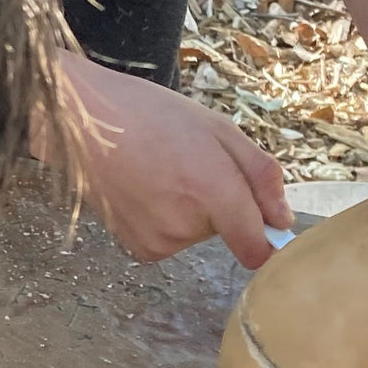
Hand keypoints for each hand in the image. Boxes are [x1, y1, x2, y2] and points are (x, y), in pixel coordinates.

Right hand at [45, 52, 291, 269]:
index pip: (256, 249)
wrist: (84, 125)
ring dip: (190, 212)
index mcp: (212, 189)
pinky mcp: (140, 250)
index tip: (265, 224)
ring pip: (196, 235)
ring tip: (163, 175)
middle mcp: (186, 224)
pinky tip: (146, 192)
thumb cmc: (151, 117)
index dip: (266, 239)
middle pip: (227, 232)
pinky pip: (171, 242)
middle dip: (221, 204)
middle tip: (191, 166)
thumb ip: (261, 177)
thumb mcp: (219, 130)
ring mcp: (159, 241)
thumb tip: (283, 222)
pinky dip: (166, 221)